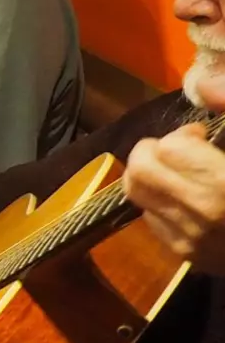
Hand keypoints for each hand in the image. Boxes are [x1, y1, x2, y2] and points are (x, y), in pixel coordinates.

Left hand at [122, 122, 224, 274]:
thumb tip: (204, 86)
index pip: (170, 147)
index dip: (184, 135)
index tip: (203, 137)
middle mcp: (204, 213)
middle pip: (141, 169)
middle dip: (155, 151)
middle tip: (183, 151)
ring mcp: (193, 239)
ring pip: (138, 194)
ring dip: (153, 175)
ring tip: (183, 172)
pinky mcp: (189, 256)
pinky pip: (152, 219)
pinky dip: (162, 202)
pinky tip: (191, 200)